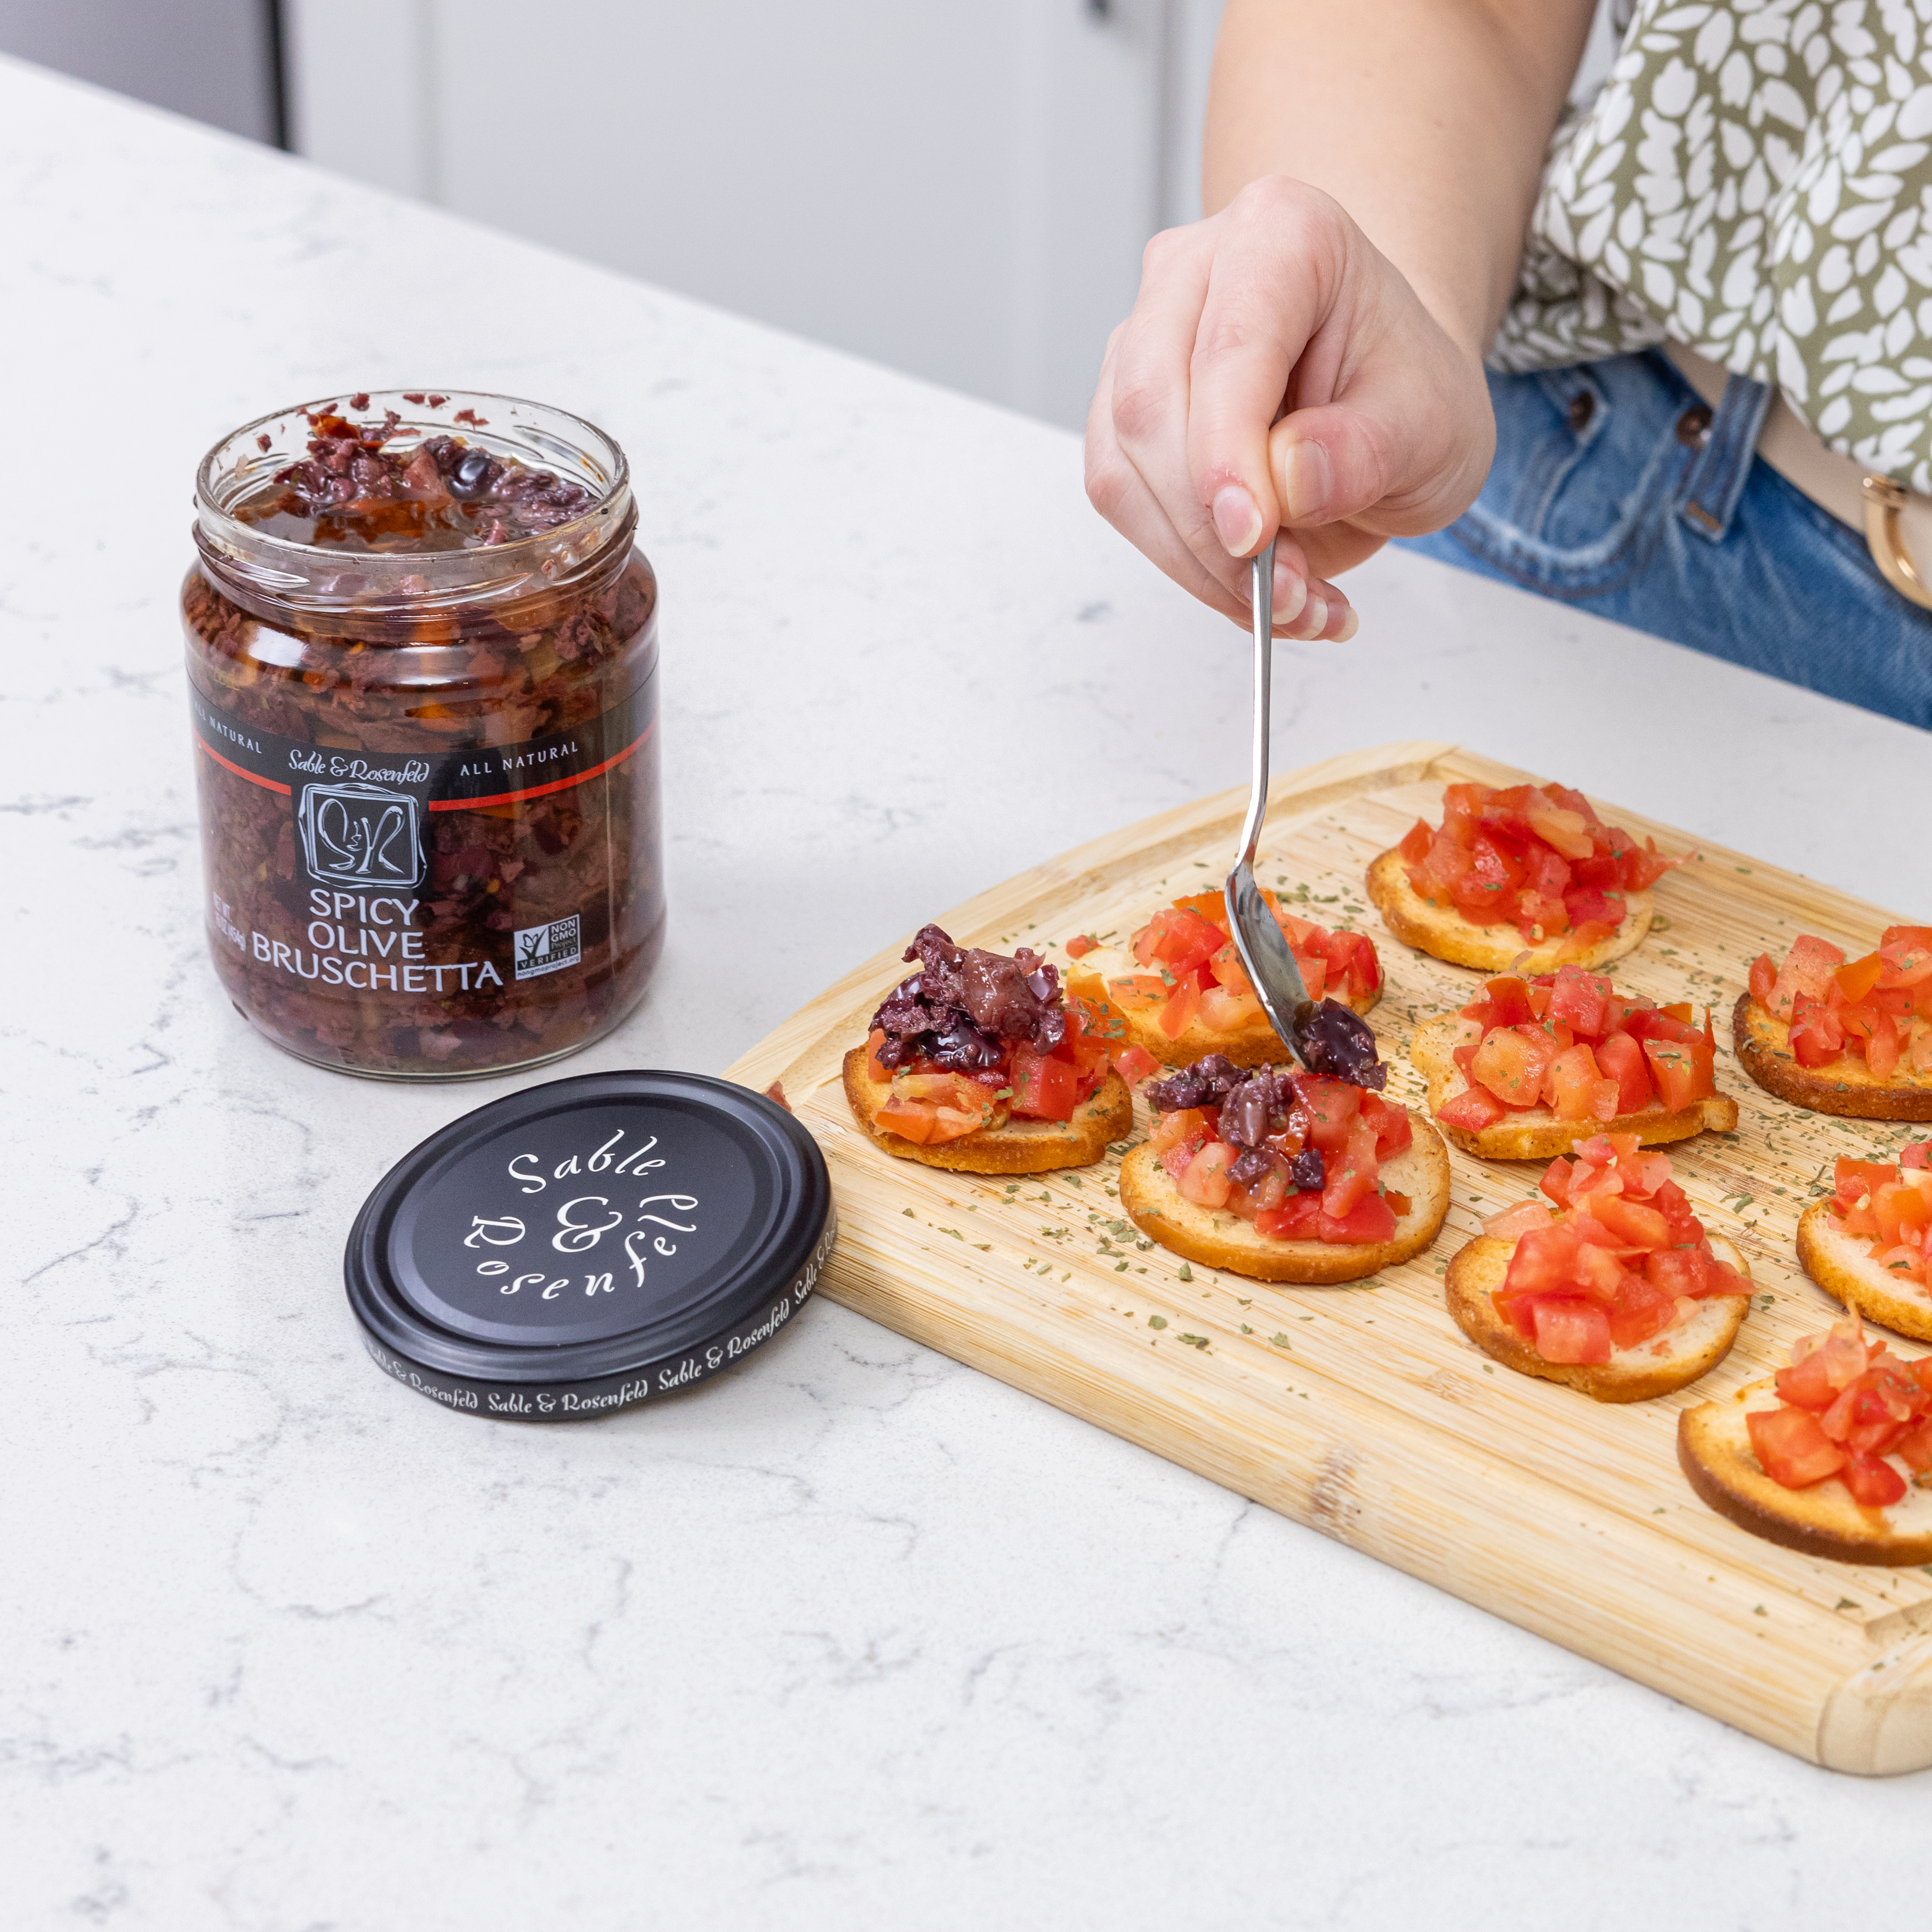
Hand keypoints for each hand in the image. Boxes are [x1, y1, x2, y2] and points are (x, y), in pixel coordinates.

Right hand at [1085, 175, 1496, 640]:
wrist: (1380, 399)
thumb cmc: (1404, 389)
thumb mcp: (1433, 423)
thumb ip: (1366, 449)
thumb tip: (1288, 480)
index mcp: (1282, 235)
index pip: (1229, 346)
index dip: (1228, 451)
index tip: (1254, 538)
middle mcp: (1192, 273)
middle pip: (1150, 405)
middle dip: (1210, 526)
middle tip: (1286, 597)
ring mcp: (1142, 341)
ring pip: (1122, 467)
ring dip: (1197, 560)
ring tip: (1291, 604)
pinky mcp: (1119, 414)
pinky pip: (1123, 502)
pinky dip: (1185, 566)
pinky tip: (1254, 591)